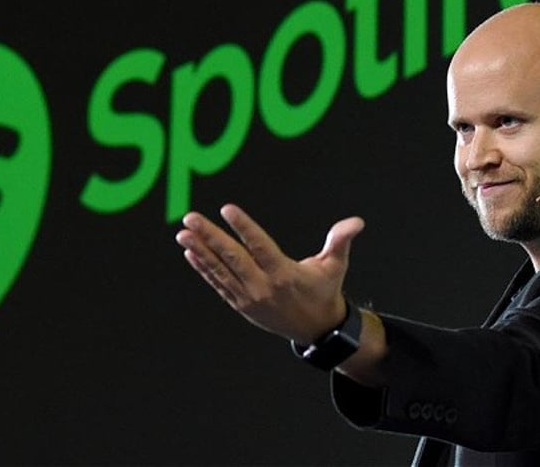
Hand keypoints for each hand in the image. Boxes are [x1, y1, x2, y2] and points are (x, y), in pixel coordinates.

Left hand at [176, 203, 364, 343]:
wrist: (316, 330)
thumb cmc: (325, 290)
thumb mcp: (335, 266)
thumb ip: (340, 241)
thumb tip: (357, 222)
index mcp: (285, 274)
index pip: (260, 246)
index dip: (243, 227)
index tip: (227, 209)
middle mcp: (263, 287)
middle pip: (233, 258)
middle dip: (210, 237)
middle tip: (191, 218)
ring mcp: (249, 297)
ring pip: (220, 271)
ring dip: (200, 251)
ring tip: (183, 234)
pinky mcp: (241, 304)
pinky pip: (218, 284)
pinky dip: (203, 269)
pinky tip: (190, 253)